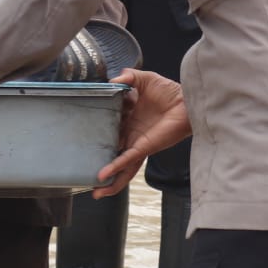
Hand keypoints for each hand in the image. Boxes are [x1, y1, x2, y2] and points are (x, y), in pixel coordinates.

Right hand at [93, 69, 190, 198]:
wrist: (187, 101)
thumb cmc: (169, 91)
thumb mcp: (144, 79)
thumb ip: (128, 76)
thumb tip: (113, 80)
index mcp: (128, 120)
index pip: (108, 128)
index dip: (95, 133)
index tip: (80, 136)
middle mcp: (131, 134)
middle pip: (112, 152)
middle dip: (100, 164)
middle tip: (84, 173)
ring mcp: (137, 143)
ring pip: (121, 166)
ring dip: (109, 179)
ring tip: (96, 191)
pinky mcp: (144, 147)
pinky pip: (127, 160)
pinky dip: (115, 168)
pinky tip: (103, 175)